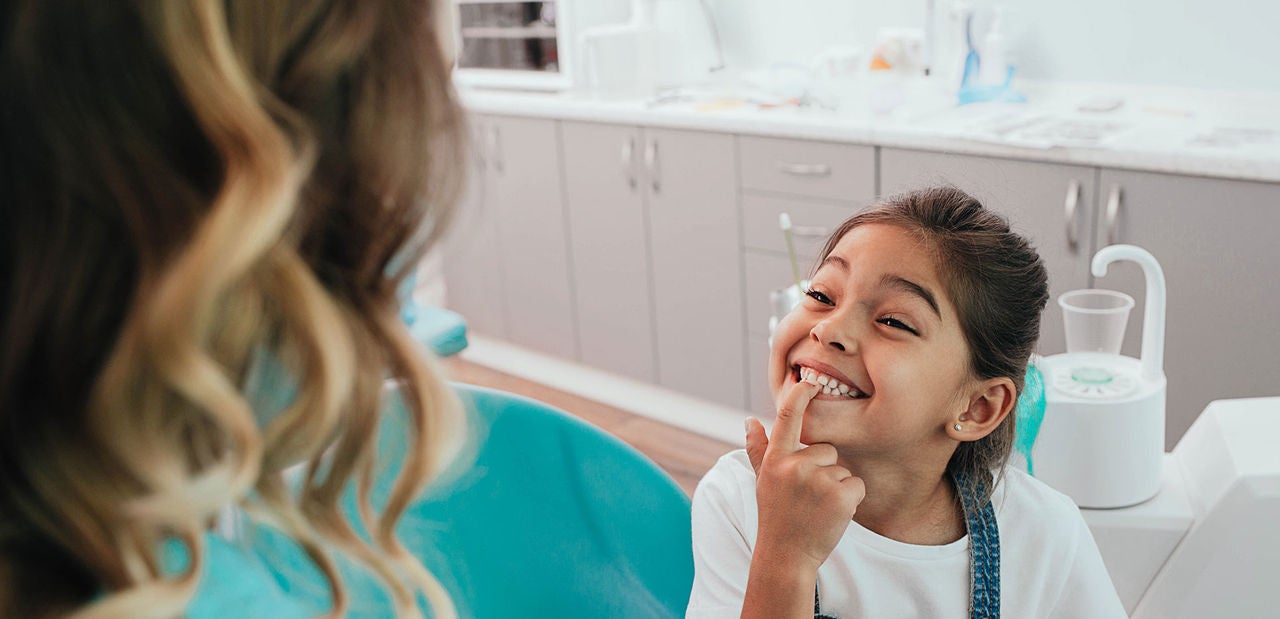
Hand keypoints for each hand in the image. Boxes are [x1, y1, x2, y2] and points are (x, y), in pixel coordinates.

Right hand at [745, 379, 865, 572]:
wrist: (786, 556)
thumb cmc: (775, 516)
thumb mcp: (763, 480)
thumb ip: (758, 449)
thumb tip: (749, 420)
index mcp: (776, 458)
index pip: (788, 416)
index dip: (801, 394)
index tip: (810, 380)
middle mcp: (795, 465)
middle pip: (826, 449)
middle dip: (823, 470)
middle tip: (807, 497)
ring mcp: (818, 480)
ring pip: (842, 469)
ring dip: (836, 487)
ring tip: (817, 508)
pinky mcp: (840, 496)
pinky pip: (856, 485)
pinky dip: (850, 500)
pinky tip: (832, 514)